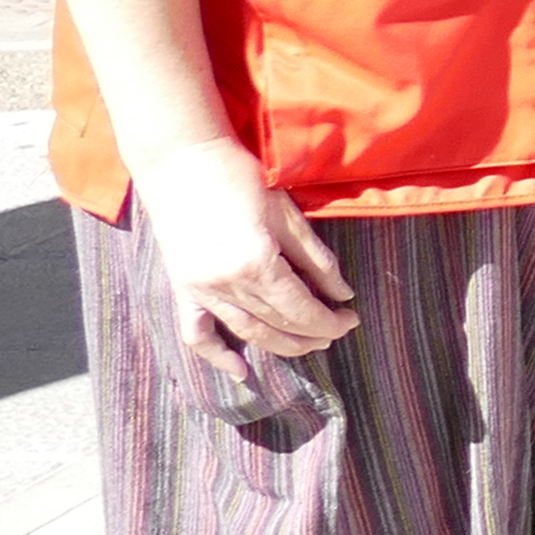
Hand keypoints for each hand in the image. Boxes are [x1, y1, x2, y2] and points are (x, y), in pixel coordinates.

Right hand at [144, 141, 354, 371]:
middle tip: (337, 331)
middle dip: (312, 333)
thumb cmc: (241, 179)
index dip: (330, 321)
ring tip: (309, 346)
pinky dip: (217, 356)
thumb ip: (317, 259)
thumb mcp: (289, 215)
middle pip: (277, 324)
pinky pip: (197, 334)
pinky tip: (241, 372)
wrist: (183, 162)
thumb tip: (344, 294)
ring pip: (246, 332)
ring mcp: (200, 290)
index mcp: (257, 264)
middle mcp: (227, 285)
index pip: (301, 309)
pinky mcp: (182, 288)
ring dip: (281, 345)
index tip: (351, 320)